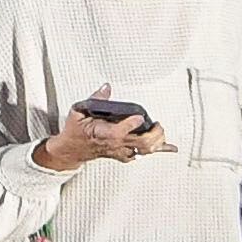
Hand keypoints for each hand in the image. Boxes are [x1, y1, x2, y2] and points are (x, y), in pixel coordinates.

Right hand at [36, 89, 169, 170]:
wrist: (72, 150)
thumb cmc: (76, 132)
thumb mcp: (78, 112)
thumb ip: (94, 99)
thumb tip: (106, 87)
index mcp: (104, 133)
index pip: (122, 131)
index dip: (133, 122)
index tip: (139, 115)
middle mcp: (115, 144)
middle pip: (141, 143)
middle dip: (154, 134)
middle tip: (157, 124)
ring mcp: (121, 151)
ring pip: (145, 150)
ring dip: (157, 141)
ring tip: (162, 131)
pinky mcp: (124, 154)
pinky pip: (143, 153)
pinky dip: (157, 149)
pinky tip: (169, 147)